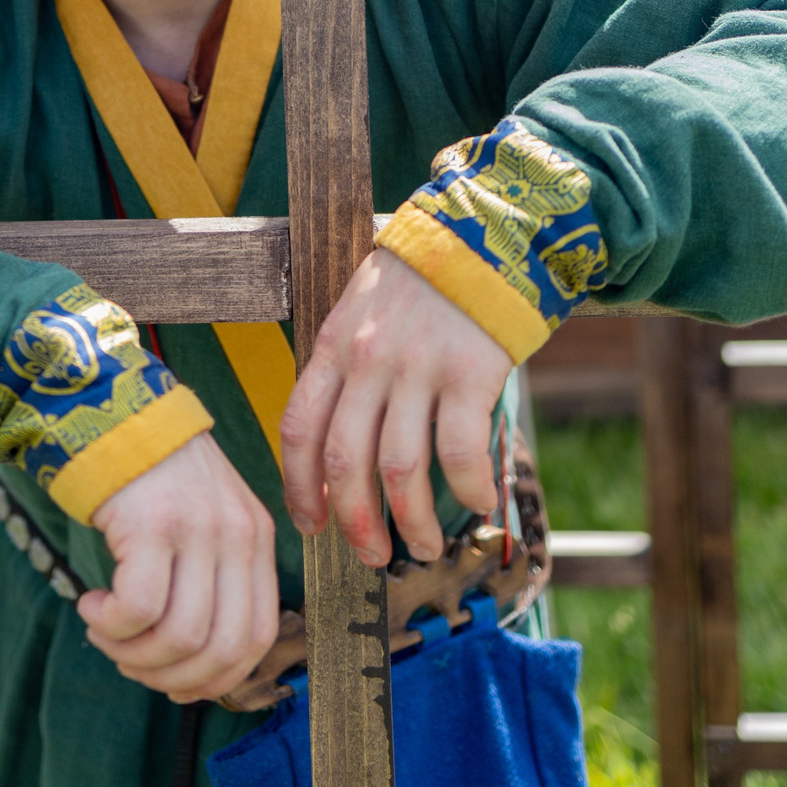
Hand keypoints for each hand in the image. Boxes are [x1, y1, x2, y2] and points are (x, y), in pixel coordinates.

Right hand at [80, 434, 277, 702]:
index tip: (175, 685)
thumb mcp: (204, 520)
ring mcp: (197, 527)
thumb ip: (211, 580)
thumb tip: (194, 672)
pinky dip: (109, 625)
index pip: (258, 636)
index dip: (217, 678)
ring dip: (134, 654)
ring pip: (181, 636)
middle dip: (170, 678)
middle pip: (221, 648)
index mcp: (256, 538)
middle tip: (130, 662)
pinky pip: (137, 608)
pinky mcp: (152, 522)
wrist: (111, 410)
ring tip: (105, 633)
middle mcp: (237, 534)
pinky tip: (91, 606)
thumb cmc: (151, 478)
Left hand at [280, 247, 513, 566]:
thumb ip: (347, 368)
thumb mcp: (362, 309)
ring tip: (426, 546)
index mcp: (334, 345)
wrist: (487, 230)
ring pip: (402, 469)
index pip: (299, 430)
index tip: (311, 524)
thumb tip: (338, 448)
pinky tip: (478, 504)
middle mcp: (369, 360)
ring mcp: (420, 366)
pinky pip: (462, 450)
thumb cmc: (424, 280)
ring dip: (413, 522)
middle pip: (346, 463)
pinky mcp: (472, 372)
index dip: (299, 488)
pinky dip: (469, 488)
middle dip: (356, 523)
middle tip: (372, 556)